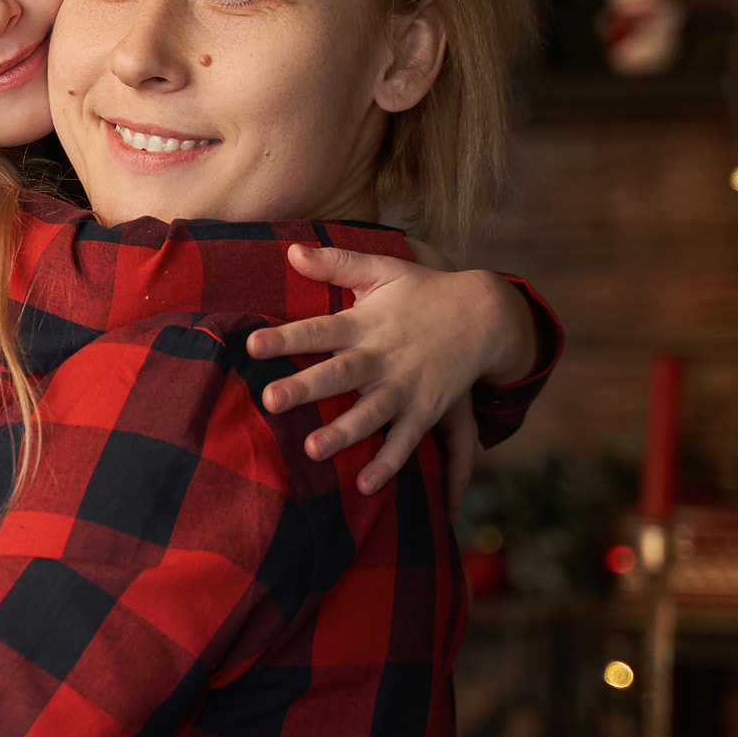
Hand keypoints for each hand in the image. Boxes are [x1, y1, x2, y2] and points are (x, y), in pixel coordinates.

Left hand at [242, 245, 534, 496]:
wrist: (486, 314)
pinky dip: (388, 463)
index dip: (286, 337)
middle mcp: (382, 356)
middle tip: (269, 400)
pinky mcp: (426, 409)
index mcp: (366, 322)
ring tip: (312, 450)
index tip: (252, 344)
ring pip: (371, 414)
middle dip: (305, 388)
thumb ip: (336, 262)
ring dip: (343, 433)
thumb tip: (291, 250)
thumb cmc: (423, 291)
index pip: (319, 329)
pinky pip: (406, 441)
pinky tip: (364, 486)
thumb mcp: (383, 270)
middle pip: (340, 374)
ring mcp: (406, 386)